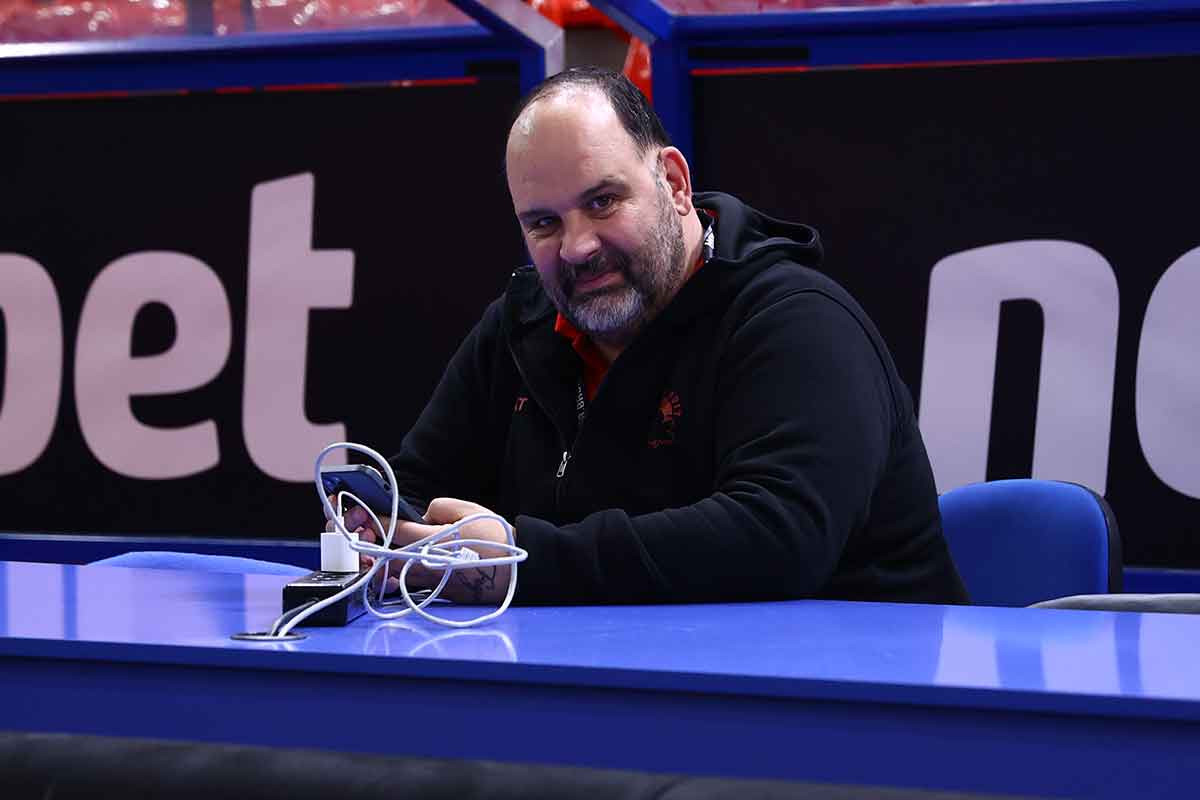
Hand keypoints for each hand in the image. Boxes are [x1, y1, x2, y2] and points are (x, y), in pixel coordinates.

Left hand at [325, 496, 513, 604]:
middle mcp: (428, 562)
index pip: (396, 529)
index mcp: (434, 540)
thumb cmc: (494, 538)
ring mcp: (430, 580)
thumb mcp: (469, 509)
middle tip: (359, 532)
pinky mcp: (436, 591)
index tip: (368, 515)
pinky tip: (387, 569)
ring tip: (368, 551)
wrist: (514, 572)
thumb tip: (423, 516)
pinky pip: (407, 584)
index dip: (378, 520)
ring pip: (393, 573)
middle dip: (368, 543)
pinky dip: (393, 576)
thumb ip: (439, 507)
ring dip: (376, 562)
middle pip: (386, 555)